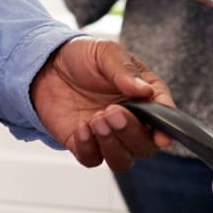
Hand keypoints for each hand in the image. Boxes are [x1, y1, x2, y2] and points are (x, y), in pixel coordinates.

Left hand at [30, 37, 175, 170]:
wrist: (47, 66)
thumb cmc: (83, 57)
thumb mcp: (106, 52)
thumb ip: (124, 71)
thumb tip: (146, 91)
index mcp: (145, 96)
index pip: (164, 116)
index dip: (165, 129)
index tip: (160, 136)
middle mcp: (131, 120)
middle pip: (145, 145)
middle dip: (131, 133)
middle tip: (113, 113)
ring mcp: (109, 136)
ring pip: (123, 160)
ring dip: (112, 146)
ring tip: (96, 119)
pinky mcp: (85, 145)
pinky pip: (92, 159)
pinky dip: (88, 148)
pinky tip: (80, 128)